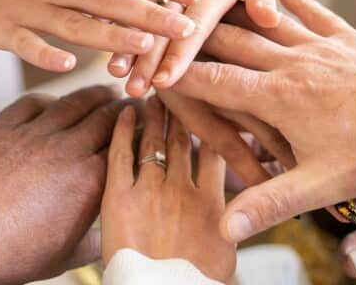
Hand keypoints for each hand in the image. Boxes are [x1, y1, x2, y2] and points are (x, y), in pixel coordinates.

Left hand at [0, 86, 125, 284]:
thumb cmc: (8, 255)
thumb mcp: (64, 257)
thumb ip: (95, 240)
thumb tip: (113, 238)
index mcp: (88, 183)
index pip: (127, 146)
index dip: (142, 133)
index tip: (152, 126)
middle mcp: (65, 151)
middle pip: (106, 117)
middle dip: (126, 107)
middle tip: (137, 101)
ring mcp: (32, 135)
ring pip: (73, 103)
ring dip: (94, 95)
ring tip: (106, 91)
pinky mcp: (0, 127)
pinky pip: (32, 103)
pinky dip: (50, 99)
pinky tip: (56, 102)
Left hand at [101, 98, 235, 283]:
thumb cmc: (195, 284)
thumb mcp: (224, 253)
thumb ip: (228, 222)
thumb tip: (236, 210)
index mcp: (211, 202)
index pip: (214, 151)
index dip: (212, 126)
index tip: (211, 107)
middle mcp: (182, 189)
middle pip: (183, 140)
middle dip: (182, 113)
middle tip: (181, 91)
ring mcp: (150, 191)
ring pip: (154, 141)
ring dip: (155, 115)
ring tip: (156, 94)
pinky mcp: (119, 198)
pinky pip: (120, 155)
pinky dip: (123, 131)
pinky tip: (125, 112)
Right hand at [174, 0, 355, 240]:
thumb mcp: (323, 185)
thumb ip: (270, 202)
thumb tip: (225, 228)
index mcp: (280, 96)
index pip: (213, 81)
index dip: (175, 74)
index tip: (145, 65)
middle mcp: (294, 62)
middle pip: (230, 41)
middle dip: (192, 34)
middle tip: (163, 22)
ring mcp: (323, 45)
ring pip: (265, 20)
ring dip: (231, 10)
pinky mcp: (349, 39)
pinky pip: (311, 11)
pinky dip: (289, 0)